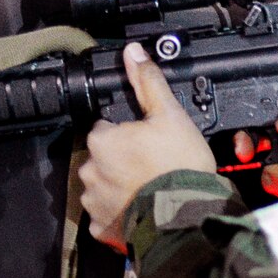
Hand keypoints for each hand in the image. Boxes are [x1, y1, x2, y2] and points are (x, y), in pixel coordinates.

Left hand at [80, 44, 215, 248]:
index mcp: (102, 140)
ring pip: (103, 186)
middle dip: (122, 160)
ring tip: (150, 188)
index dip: (128, 133)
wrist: (187, 215)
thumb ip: (148, 83)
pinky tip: (142, 207)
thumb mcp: (170, 115)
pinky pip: (107, 215)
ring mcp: (94, 200)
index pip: (106, 129)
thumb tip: (133, 52)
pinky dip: (120, 212)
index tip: (149, 142)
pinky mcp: (103, 226)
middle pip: (103, 158)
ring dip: (120, 186)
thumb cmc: (179, 166)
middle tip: (153, 165)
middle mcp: (90, 169)